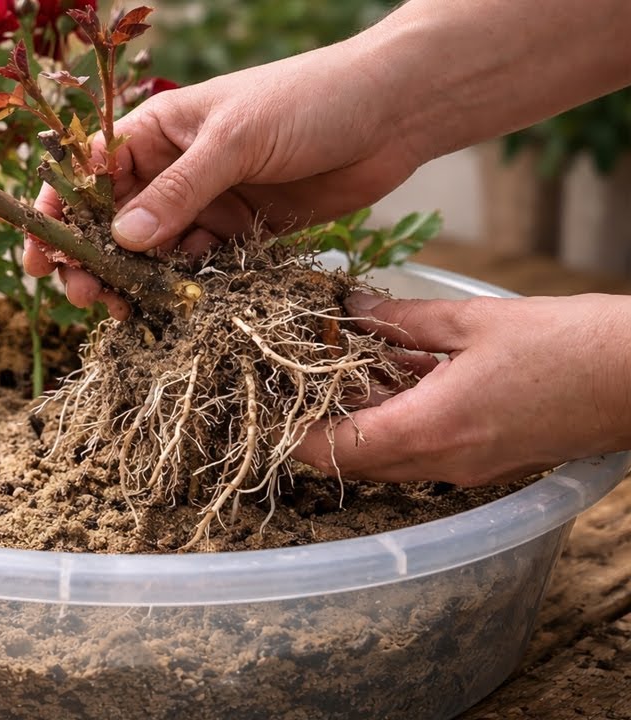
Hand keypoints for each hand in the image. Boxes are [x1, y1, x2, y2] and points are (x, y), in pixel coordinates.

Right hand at [25, 41, 427, 316]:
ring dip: (135, 282)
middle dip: (94, 258)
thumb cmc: (308, 100)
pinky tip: (172, 310)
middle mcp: (174, 168)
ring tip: (125, 312)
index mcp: (158, 130)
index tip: (40, 255)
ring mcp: (207, 202)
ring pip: (153, 252)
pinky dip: (182, 290)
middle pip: (114, 221)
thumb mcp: (235, 139)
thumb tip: (121, 240)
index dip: (58, 212)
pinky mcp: (241, 232)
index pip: (89, 172)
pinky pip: (198, 268)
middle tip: (87, 296)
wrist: (393, 112)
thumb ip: (178, 192)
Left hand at [293, 293, 630, 485]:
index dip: (291, 432)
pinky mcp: (488, 461)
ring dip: (359, 419)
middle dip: (320, 422)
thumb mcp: (473, 320)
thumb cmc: (570, 345)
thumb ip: (402, 318)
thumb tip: (350, 307)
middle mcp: (442, 461)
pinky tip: (397, 373)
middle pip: (353, 458)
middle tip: (296, 375)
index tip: (265, 403)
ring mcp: (467, 467)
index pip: (333, 450)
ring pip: (386, 455)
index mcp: (430, 429)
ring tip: (341, 366)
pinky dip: (398, 418)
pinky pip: (422, 448)